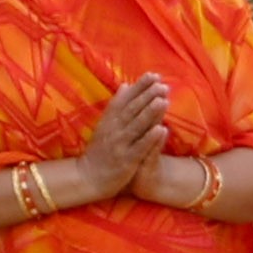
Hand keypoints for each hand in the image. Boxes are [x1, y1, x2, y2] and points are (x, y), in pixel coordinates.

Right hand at [75, 74, 169, 193]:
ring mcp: (120, 145)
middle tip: (162, 83)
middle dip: (147, 96)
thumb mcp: (106, 126)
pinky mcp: (127, 160)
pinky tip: (162, 129)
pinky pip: (140, 147)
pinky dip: (150, 138)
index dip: (139, 87)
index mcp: (110, 121)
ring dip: (150, 112)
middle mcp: (114, 130)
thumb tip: (126, 85)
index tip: (153, 75)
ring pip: (136, 126)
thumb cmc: (100, 150)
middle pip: (132, 110)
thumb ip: (117, 107)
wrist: (88, 177)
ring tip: (163, 99)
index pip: (125, 100)